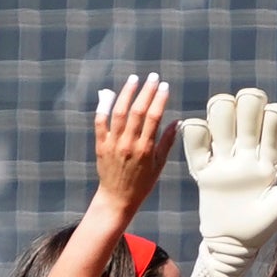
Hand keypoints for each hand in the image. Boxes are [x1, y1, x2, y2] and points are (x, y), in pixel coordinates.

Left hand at [93, 74, 177, 217]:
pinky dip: (104, 106)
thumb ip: (166, 143)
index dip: (159, 100)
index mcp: (145, 150)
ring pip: (119, 112)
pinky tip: (110, 93)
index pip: (153, 118)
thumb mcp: (158, 166)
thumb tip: (175, 123)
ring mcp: (113, 143)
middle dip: (146, 91)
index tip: (164, 86)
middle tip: (153, 77)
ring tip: (134, 79)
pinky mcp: (101, 144)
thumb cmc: (141, 184)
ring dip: (127, 93)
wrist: (117, 199)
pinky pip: (100, 121)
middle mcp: (128, 144)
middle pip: (138, 111)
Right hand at [180, 88, 276, 276]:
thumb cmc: (260, 227)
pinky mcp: (202, 166)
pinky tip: (206, 154)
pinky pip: (194, 133)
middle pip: (247, 102)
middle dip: (248, 106)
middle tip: (246, 134)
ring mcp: (224, 155)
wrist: (231, 246)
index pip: (276, 116)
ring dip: (221, 115)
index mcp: (269, 157)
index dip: (275, 117)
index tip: (272, 140)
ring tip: (223, 143)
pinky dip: (195, 132)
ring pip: (221, 108)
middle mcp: (246, 150)